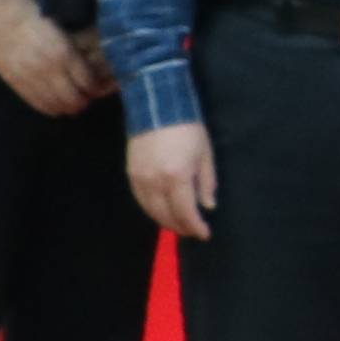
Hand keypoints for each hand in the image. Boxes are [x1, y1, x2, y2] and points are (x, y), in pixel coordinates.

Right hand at [0, 0, 106, 118]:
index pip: (87, 82)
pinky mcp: (14, 82)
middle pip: (73, 99)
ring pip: (54, 104)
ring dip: (67, 107)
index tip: (99, 87)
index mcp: (64, 53)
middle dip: (84, 101)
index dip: (96, 88)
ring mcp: (29, 78)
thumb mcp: (61, 27)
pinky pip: (35, 103)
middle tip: (88, 98)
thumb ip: (73, 49)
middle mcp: (48, 70)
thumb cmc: (32, 12)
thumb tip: (88, 65)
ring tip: (73, 105)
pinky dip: (49, 108)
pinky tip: (54, 107)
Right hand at [127, 117, 217, 240]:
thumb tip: (208, 206)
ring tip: (180, 225)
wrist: (156, 106)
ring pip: (151, 211)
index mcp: (177, 177)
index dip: (196, 227)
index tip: (205, 234)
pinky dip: (152, 210)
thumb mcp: (205, 153)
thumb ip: (207, 182)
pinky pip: (141, 201)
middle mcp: (155, 182)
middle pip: (167, 216)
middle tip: (193, 231)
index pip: (186, 212)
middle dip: (181, 227)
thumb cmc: (188, 128)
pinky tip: (163, 211)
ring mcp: (140, 179)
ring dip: (166, 221)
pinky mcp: (131, 174)